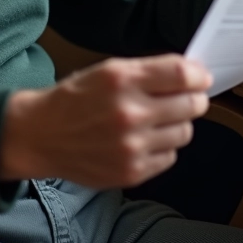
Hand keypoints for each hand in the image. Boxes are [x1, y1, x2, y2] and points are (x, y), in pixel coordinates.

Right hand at [0, 54, 211, 188]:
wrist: (42, 136)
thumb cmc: (76, 99)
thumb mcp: (107, 70)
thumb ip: (150, 71)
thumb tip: (193, 75)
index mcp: (122, 80)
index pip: (182, 75)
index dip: (198, 75)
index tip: (200, 78)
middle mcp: (129, 113)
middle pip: (192, 105)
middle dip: (193, 99)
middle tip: (183, 98)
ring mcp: (132, 146)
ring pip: (185, 132)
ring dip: (177, 124)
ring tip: (156, 120)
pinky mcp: (132, 171)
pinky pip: (170, 156)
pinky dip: (162, 146)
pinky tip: (143, 140)